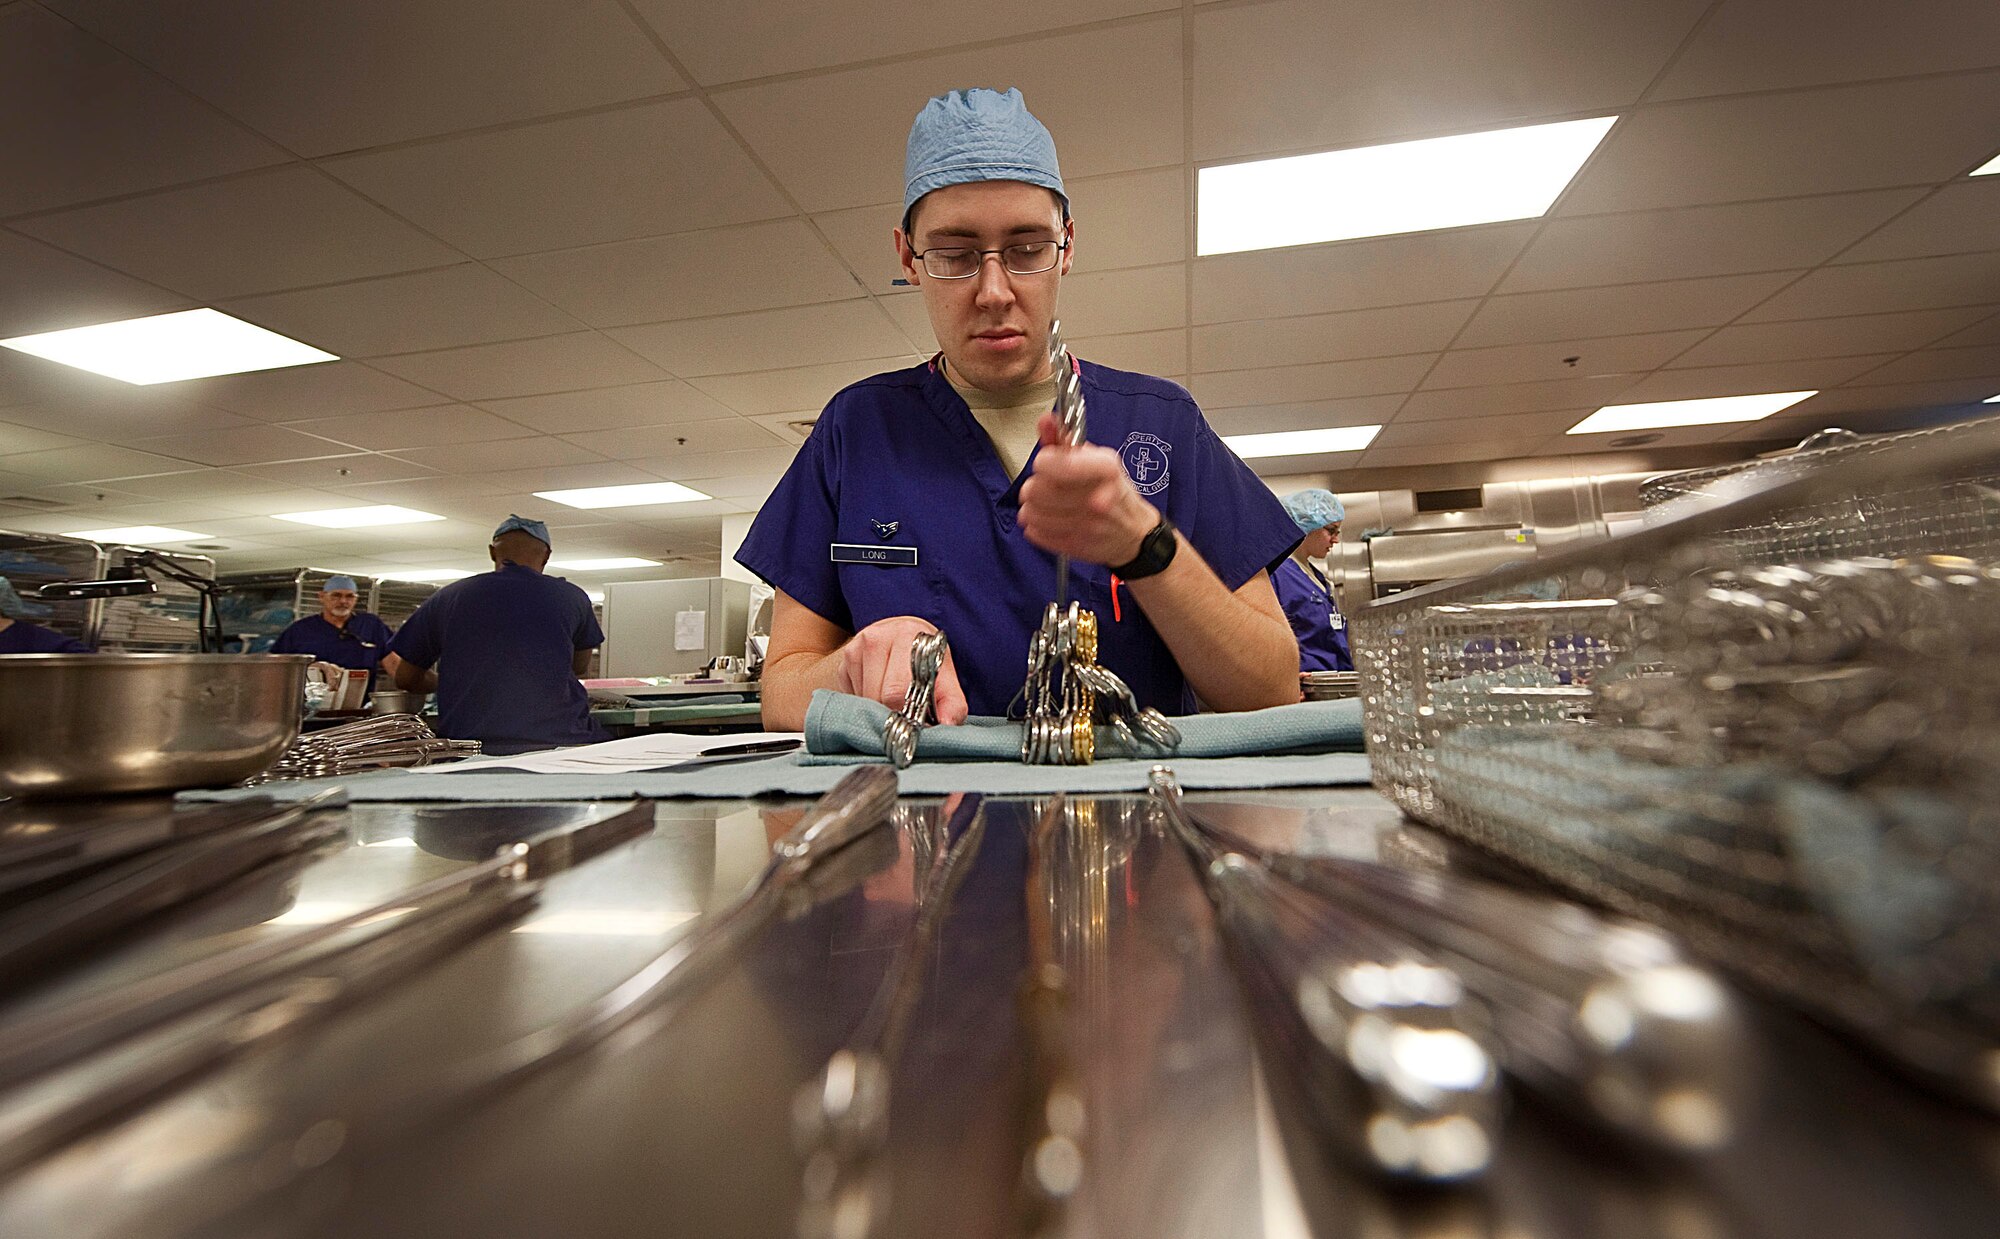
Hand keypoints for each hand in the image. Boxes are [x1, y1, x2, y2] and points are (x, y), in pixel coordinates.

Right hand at [838, 616, 969, 724]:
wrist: (903, 638)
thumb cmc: (927, 664)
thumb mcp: (947, 680)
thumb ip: (953, 705)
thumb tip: (948, 724)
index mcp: (908, 637)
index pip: (897, 690)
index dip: (907, 713)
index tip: (916, 723)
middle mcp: (878, 638)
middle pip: (878, 696)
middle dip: (892, 712)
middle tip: (906, 713)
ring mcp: (856, 647)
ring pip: (863, 699)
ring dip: (877, 708)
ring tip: (893, 700)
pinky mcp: (844, 660)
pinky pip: (852, 696)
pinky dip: (865, 702)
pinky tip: (878, 691)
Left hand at [1017, 412, 1158, 565]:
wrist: (1134, 532)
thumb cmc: (1112, 491)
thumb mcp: (1097, 459)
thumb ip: (1065, 440)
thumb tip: (1045, 421)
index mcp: (1105, 469)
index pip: (1054, 464)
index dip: (1043, 462)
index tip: (1047, 462)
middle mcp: (1097, 499)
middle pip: (1036, 489)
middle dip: (1035, 485)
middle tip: (1046, 486)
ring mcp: (1086, 526)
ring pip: (1030, 512)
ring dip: (1032, 506)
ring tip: (1046, 503)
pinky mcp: (1074, 546)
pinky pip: (1034, 532)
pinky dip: (1036, 525)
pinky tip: (1050, 519)